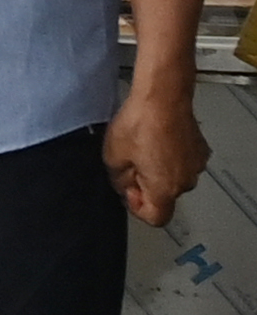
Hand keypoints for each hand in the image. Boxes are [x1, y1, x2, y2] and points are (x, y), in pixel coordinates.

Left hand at [110, 83, 204, 225]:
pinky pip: (181, 163)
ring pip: (173, 180)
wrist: (163, 96)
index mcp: (166, 188)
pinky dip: (169, 159)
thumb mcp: (113, 157)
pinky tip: (156, 141)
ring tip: (142, 149)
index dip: (137, 208)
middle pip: (164, 197)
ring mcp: (196, 165)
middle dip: (144, 186)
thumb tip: (127, 188)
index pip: (156, 218)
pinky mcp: (200, 149)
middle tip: (130, 163)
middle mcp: (187, 181)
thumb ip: (119, 181)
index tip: (127, 190)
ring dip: (157, 172)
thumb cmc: (139, 124)